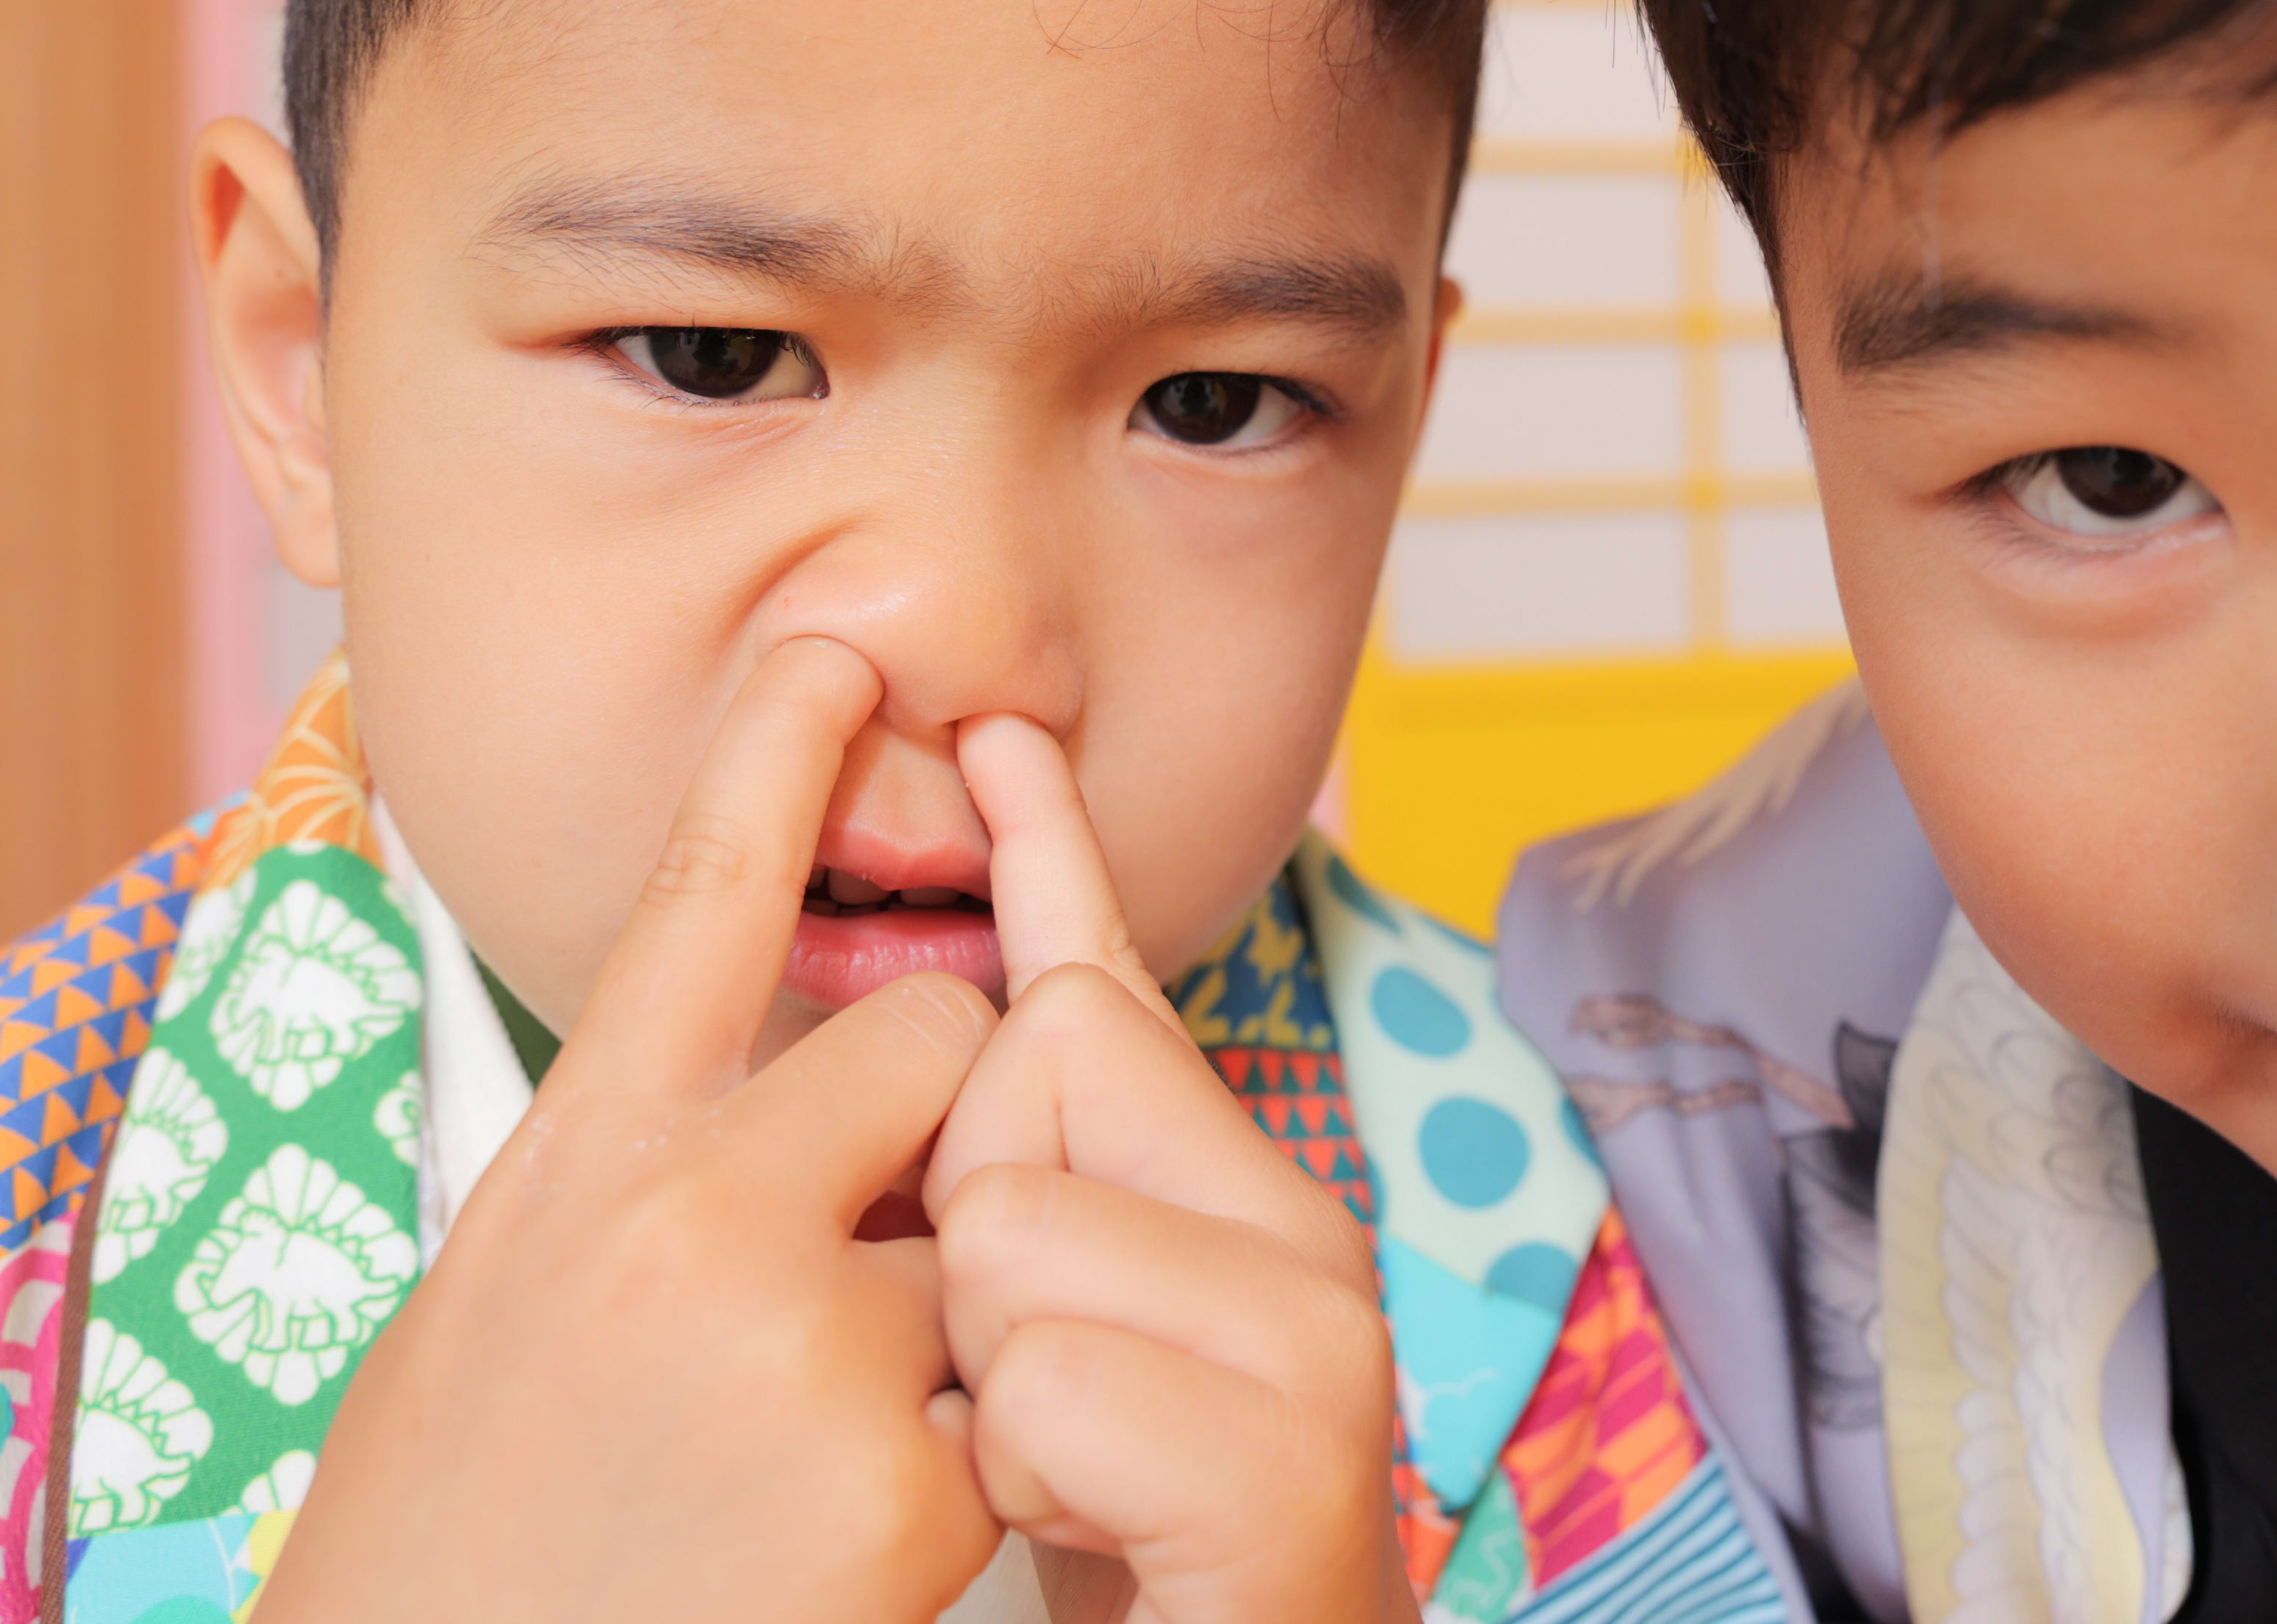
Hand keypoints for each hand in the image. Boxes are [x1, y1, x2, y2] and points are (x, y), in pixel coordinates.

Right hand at [257, 639, 1003, 1623]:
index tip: (836, 649)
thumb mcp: (494, 1307)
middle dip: (938, 1127)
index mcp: (575, 1164)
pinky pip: (1010, 1401)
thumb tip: (738, 1070)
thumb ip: (630, 1171)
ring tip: (792, 1458)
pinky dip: (953, 1469)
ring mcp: (806, 1345)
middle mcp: (688, 1221)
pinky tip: (826, 1553)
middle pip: (936, 1044)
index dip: (773, 760)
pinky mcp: (908, 1482)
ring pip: (989, 1234)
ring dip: (941, 1324)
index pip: (694, 903)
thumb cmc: (458, 1537)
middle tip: (838, 1268)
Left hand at [926, 716, 1406, 1623]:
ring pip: (1010, 1231)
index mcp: (1237, 1192)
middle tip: (1034, 1396)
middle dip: (959, 1227)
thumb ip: (1038, 1177)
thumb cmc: (1125, 1549)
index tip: (997, 735)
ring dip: (977, 1377)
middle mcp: (1304, 1232)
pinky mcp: (1294, 1475)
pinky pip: (1046, 1391)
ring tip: (1061, 1478)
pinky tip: (1097, 1531)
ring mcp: (1317, 1342)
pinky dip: (1027, 1479)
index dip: (1040, 858)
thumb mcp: (1050, 1343)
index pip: (1106, 981)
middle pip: (1035, 1066)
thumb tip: (1004, 989)